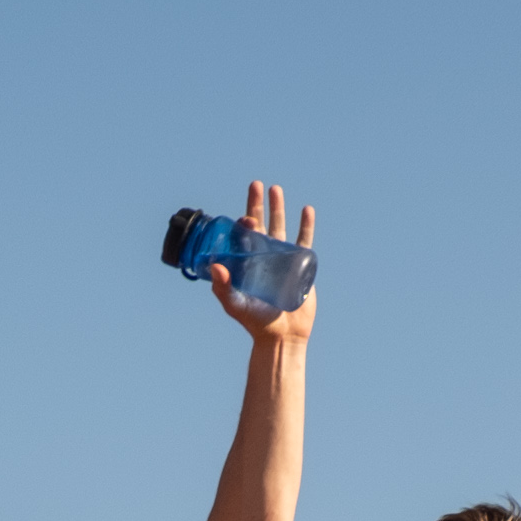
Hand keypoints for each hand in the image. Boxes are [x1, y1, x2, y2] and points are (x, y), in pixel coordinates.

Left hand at [206, 180, 318, 343]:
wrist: (281, 335)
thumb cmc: (254, 321)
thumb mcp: (235, 304)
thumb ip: (223, 286)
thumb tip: (214, 264)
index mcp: (245, 262)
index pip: (242, 237)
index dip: (243, 224)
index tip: (245, 218)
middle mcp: (262, 257)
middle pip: (260, 224)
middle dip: (257, 205)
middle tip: (256, 185)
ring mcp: (281, 259)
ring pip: (280, 227)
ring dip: (278, 208)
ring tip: (275, 189)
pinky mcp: (300, 264)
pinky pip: (303, 240)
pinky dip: (305, 225)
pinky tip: (306, 209)